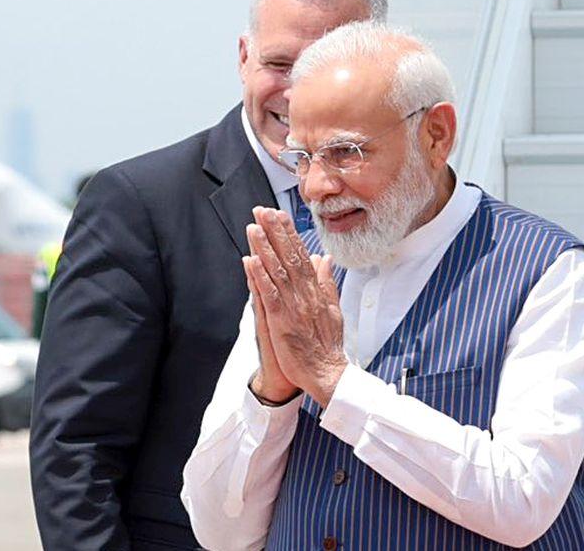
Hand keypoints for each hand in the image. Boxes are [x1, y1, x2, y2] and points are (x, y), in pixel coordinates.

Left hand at [245, 206, 347, 406]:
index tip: (279, 214)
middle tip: (262, 210)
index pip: (301, 255)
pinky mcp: (282, 321)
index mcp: (316, 290)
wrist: (328, 374)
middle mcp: (305, 294)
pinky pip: (270, 294)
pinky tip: (250, 260)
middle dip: (275, 232)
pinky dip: (260, 276)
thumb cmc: (327, 345)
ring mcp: (294, 306)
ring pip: (278, 271)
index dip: (289, 234)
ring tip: (253, 226)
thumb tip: (323, 259)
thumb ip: (326, 282)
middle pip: (289, 256)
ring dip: (265, 247)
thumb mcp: (333, 308)